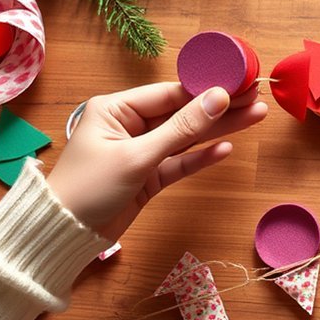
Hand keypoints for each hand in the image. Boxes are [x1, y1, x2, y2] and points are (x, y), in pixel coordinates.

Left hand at [47, 83, 267, 239]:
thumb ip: (181, 129)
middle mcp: (129, 125)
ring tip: (254, 117)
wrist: (63, 236)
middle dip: (219, 108)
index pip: (169, 93)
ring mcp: (140, 152)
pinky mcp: (148, 177)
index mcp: (116, 109)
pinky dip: (202, 157)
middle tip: (256, 98)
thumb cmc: (89, 188)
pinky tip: (226, 148)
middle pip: (183, 113)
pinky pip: (180, 163)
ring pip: (186, 138)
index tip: (238, 84)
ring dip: (218, 130)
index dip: (205, 89)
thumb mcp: (137, 156)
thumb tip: (218, 99)